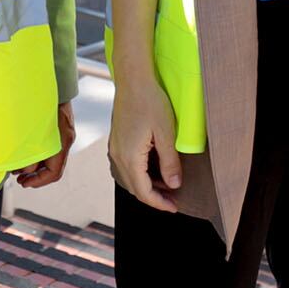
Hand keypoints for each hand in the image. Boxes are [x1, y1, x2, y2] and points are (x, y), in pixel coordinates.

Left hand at [16, 102, 76, 187]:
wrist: (54, 82)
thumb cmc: (40, 101)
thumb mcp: (33, 128)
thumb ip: (30, 149)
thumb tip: (23, 169)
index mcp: (62, 141)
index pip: (54, 172)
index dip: (38, 181)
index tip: (24, 183)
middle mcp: (65, 140)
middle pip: (53, 169)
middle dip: (35, 177)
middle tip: (19, 179)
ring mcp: (63, 135)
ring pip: (51, 160)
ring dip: (34, 168)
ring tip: (18, 169)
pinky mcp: (58, 130)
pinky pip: (49, 150)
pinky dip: (37, 156)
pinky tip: (24, 154)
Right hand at [106, 78, 183, 211]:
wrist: (133, 80)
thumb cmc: (150, 101)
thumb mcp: (166, 133)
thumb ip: (170, 161)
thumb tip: (174, 184)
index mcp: (129, 158)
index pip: (143, 192)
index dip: (159, 203)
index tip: (174, 208)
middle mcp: (117, 156)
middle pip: (134, 188)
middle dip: (153, 197)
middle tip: (173, 199)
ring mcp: (114, 149)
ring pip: (128, 179)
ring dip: (145, 186)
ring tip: (166, 185)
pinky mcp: (116, 141)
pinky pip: (124, 167)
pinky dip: (138, 175)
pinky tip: (151, 169)